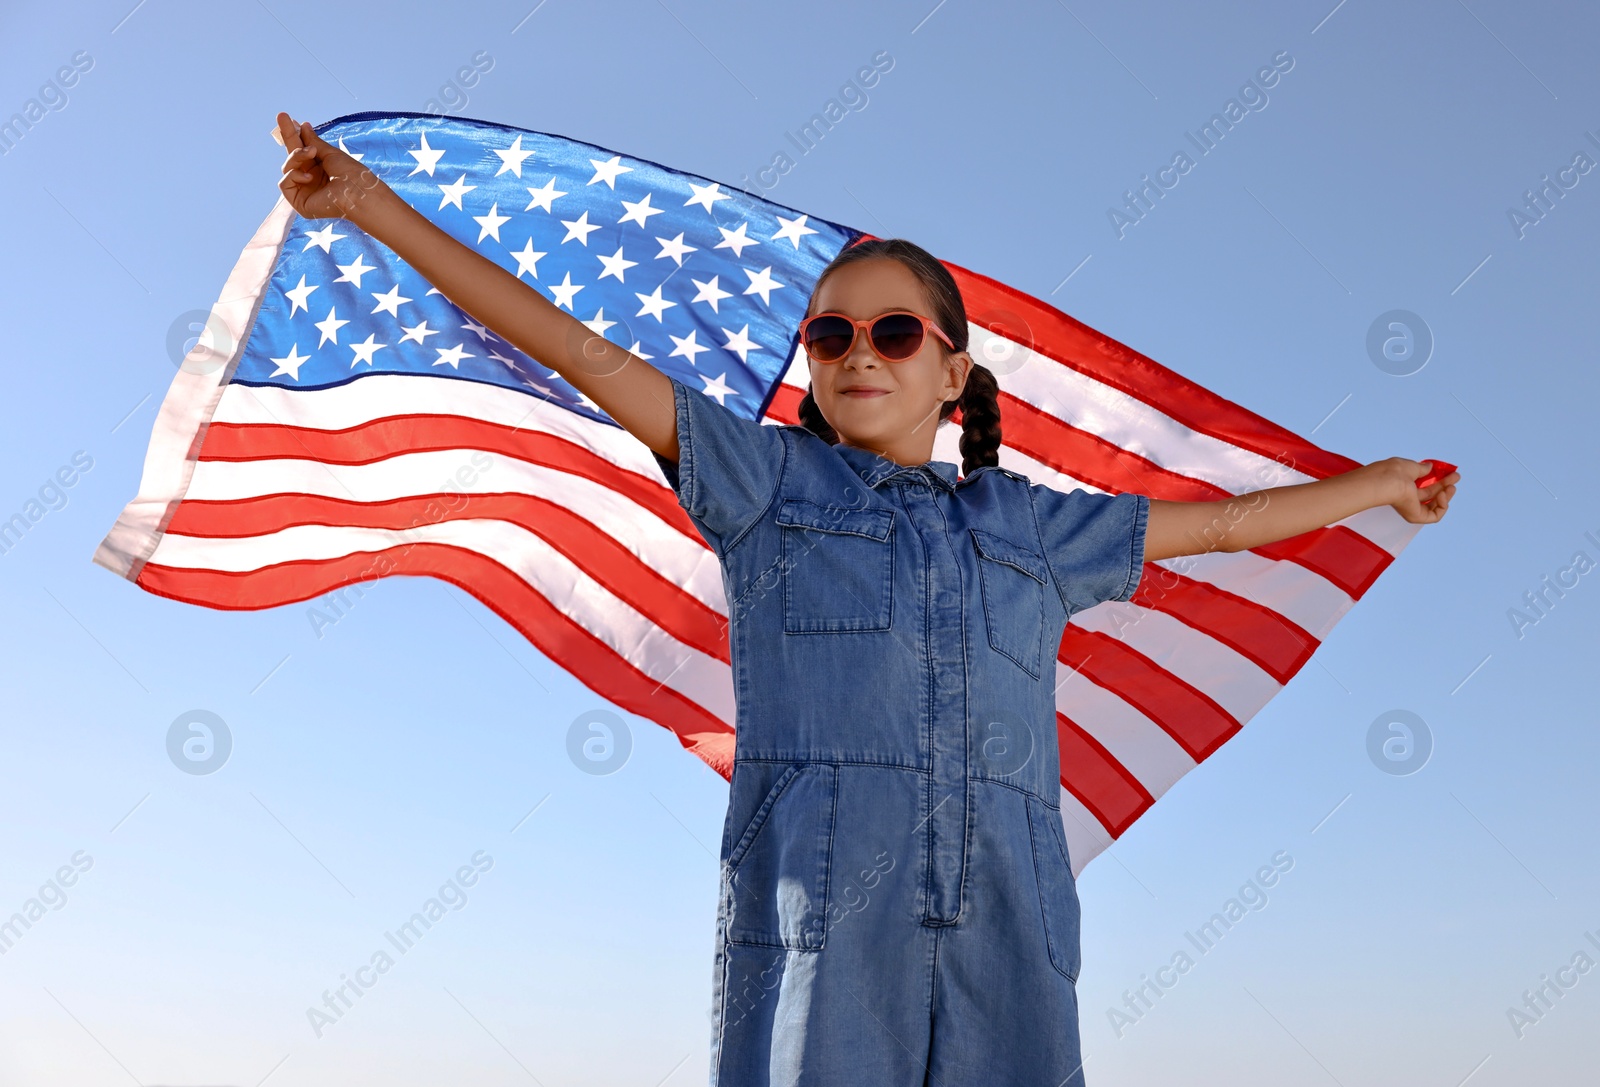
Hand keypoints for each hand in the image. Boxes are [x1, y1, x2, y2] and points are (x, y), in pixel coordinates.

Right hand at [275, 111, 390, 224]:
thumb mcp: (330, 153)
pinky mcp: (299, 202)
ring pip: (287, 167)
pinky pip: (285, 183)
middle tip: (282, 116)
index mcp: (320, 168)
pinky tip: (309, 176)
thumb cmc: (350, 174)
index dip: (294, 134)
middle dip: (288, 135)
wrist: (357, 192)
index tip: (287, 118)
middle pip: (292, 156)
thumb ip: (314, 142)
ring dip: (297, 156)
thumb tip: (303, 126)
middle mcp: (311, 179)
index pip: (303, 149)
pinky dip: (294, 175)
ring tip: (311, 153)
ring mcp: (304, 190)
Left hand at [1379, 457, 1459, 524]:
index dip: (1437, 478)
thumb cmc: (1394, 471)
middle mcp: (1406, 497)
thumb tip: (1430, 467)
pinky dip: (1442, 506)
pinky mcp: (1415, 516)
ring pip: (1434, 505)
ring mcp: (1411, 508)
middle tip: (1456, 477)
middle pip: (1431, 494)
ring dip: (1446, 496)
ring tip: (1451, 487)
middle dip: (1445, 485)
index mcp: (1404, 485)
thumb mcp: (1412, 466)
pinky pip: (1434, 516)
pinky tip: (1442, 495)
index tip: (1450, 472)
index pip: (1424, 484)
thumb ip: (1422, 468)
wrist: (1386, 481)